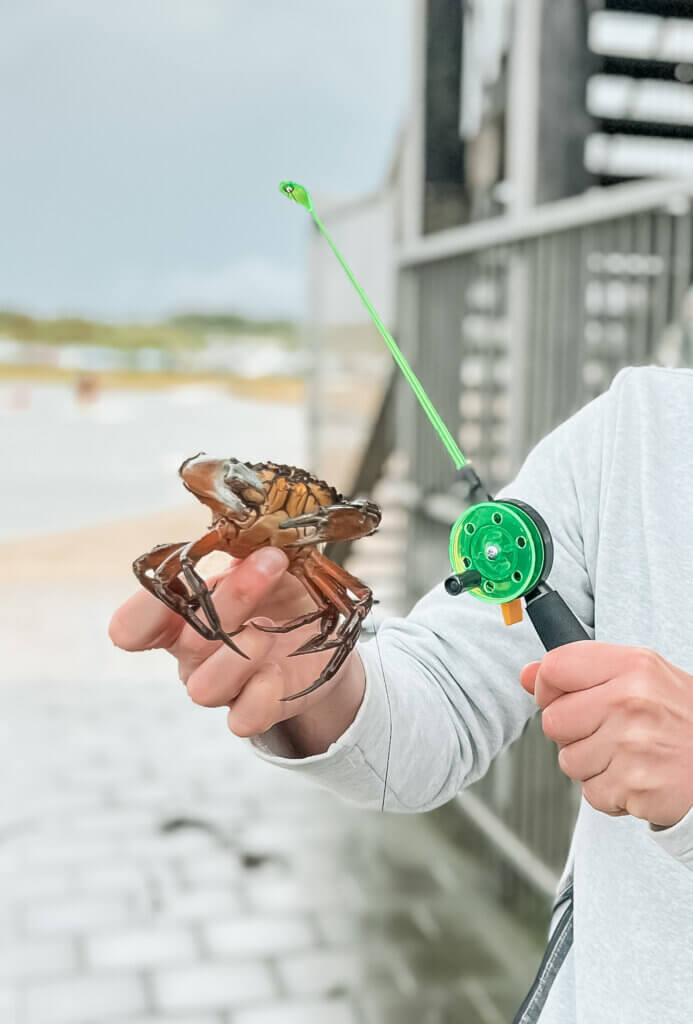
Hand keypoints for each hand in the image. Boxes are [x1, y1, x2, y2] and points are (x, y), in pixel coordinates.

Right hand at [108, 547, 365, 754]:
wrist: (323, 631)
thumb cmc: (279, 590)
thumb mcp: (264, 559)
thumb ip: (248, 547)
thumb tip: (248, 525)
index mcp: (180, 614)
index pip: (131, 627)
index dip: (145, 609)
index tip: (187, 575)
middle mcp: (192, 654)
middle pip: (186, 641)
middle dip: (230, 599)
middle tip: (270, 563)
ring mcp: (221, 686)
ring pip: (203, 688)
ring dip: (239, 654)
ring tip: (270, 631)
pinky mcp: (255, 709)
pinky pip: (242, 719)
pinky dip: (259, 697)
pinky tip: (278, 673)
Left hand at [520, 642, 692, 827]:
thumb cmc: (684, 720)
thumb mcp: (642, 678)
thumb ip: (583, 672)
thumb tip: (528, 674)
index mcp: (633, 666)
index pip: (556, 667)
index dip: (547, 686)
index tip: (558, 697)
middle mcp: (631, 700)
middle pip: (553, 720)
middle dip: (572, 733)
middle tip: (607, 733)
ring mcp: (632, 745)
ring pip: (568, 760)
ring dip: (592, 766)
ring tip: (628, 756)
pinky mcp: (634, 786)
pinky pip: (591, 793)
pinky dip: (610, 793)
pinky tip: (637, 779)